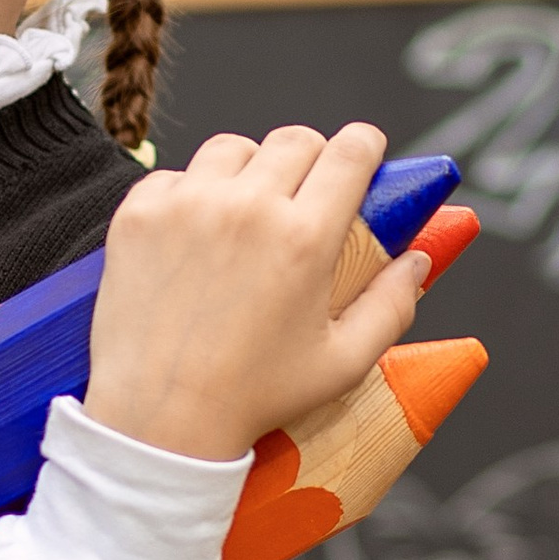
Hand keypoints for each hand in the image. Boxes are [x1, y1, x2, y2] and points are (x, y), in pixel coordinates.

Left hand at [83, 124, 431, 466]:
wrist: (160, 420)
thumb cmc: (255, 398)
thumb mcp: (343, 363)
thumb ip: (392, 305)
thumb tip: (419, 259)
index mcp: (305, 238)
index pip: (350, 151)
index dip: (365, 146)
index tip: (364, 155)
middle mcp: (247, 209)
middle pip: (295, 140)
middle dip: (311, 159)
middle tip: (305, 197)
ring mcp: (187, 206)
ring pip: (232, 149)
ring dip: (248, 170)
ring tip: (247, 214)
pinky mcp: (138, 214)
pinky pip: (175, 175)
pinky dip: (188, 195)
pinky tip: (194, 238)